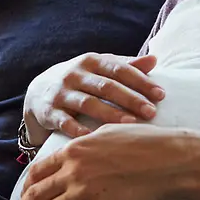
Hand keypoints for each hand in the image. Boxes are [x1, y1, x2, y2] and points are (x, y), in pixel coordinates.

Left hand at [7, 124, 187, 199]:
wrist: (167, 159)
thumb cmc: (142, 141)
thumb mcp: (107, 133)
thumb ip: (85, 142)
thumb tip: (77, 147)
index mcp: (73, 150)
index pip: (39, 170)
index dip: (27, 186)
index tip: (23, 196)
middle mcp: (73, 170)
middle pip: (37, 193)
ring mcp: (85, 191)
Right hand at [23, 52, 163, 141]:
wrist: (39, 91)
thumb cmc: (81, 80)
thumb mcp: (100, 68)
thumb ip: (126, 65)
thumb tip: (154, 59)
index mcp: (92, 61)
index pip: (120, 69)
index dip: (141, 81)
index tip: (161, 95)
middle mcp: (75, 74)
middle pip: (106, 86)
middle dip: (130, 99)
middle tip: (151, 112)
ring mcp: (61, 92)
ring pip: (88, 103)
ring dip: (110, 114)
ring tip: (130, 124)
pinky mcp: (49, 111)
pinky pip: (65, 122)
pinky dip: (79, 131)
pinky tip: (96, 139)